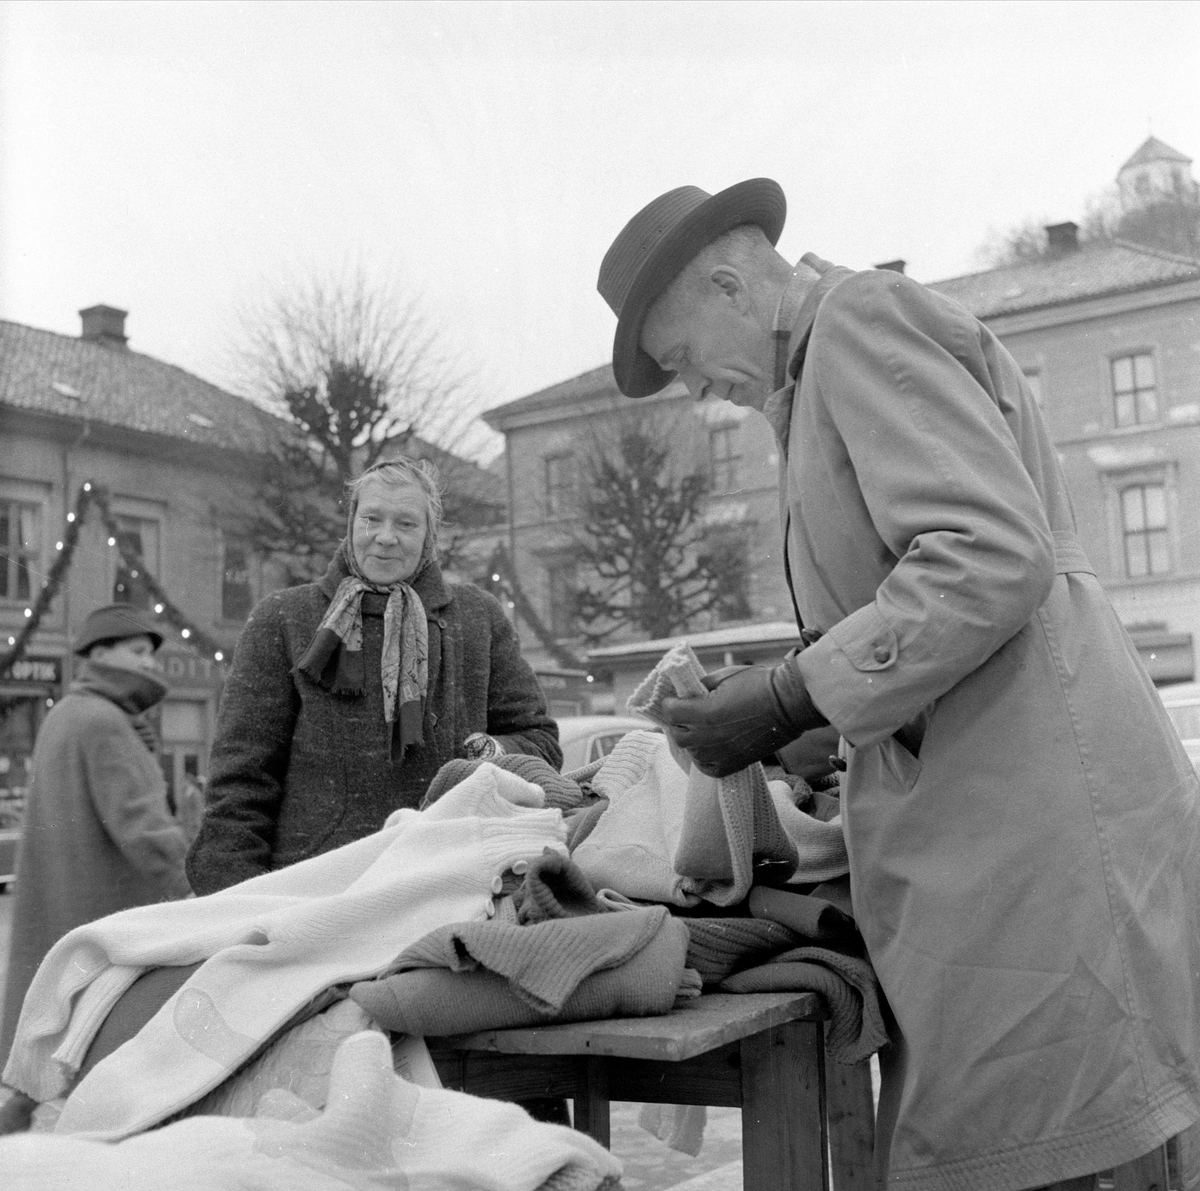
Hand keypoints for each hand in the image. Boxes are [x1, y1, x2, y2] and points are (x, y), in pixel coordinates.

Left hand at [659, 659, 826, 777]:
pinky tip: (711, 747)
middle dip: (678, 723)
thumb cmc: (760, 684)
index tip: (676, 699)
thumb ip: (701, 687)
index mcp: (704, 712)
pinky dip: (705, 759)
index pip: (670, 712)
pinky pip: (708, 768)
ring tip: (701, 729)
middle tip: (687, 714)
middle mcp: (709, 736)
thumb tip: (688, 694)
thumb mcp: (724, 677)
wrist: (789, 705)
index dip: (671, 703)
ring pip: (691, 753)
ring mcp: (721, 753)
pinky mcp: (734, 764)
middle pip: (677, 735)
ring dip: (692, 740)